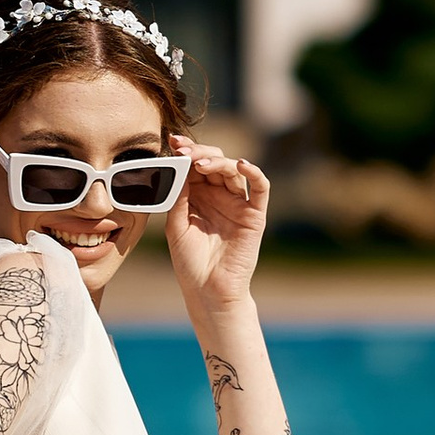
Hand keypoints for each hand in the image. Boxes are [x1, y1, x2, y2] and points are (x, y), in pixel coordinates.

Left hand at [163, 139, 269, 316]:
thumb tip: (178, 167)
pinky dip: (254, 173)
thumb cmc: (189, 261)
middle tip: (184, 152)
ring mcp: (238, 203)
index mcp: (198, 196)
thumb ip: (179, 197)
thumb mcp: (176, 225)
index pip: (194, 166)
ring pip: (233, 170)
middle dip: (198, 153)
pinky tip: (241, 165)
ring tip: (200, 164)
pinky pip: (260, 188)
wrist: (208, 291)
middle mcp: (219, 195)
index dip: (186, 152)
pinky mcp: (255, 214)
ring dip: (217, 162)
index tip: (173, 143)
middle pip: (214, 163)